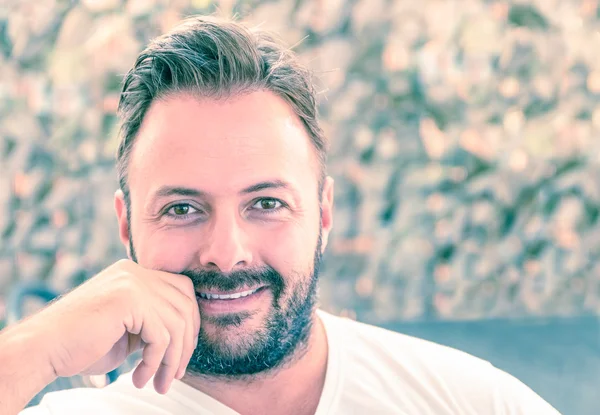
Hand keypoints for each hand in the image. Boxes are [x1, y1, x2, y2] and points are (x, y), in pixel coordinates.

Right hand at [28, 259, 199, 393]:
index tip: (180, 357)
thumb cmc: (82, 345)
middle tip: (174, 374)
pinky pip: (161, 336)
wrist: (43, 348)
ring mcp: (132, 282)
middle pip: (185, 305)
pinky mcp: (128, 299)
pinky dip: (155, 362)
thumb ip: (154, 322)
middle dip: (185, 345)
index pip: (182, 291)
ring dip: (171, 360)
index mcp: (136, 274)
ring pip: (176, 323)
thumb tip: (187, 336)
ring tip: (160, 384)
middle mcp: (136, 272)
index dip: (189, 325)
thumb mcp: (128, 329)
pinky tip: (140, 378)